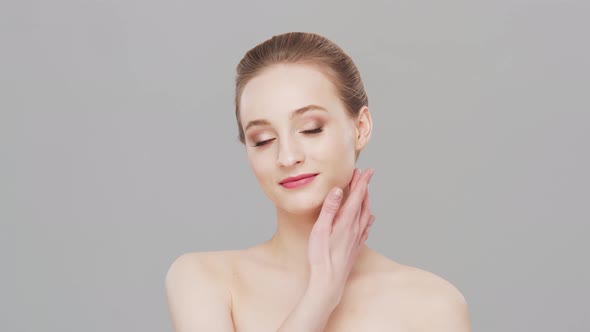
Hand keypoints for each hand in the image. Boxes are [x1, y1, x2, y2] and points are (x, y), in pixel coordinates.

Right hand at [307, 168, 374, 301]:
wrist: (329, 282)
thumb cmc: (321, 257)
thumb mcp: (320, 230)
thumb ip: (329, 209)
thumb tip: (337, 190)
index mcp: (346, 221)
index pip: (357, 196)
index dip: (362, 182)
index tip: (367, 170)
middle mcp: (355, 228)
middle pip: (363, 203)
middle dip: (364, 187)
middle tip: (364, 174)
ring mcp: (357, 238)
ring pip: (366, 214)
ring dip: (366, 200)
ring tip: (365, 191)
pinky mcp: (356, 247)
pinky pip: (366, 227)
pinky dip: (368, 217)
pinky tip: (369, 218)